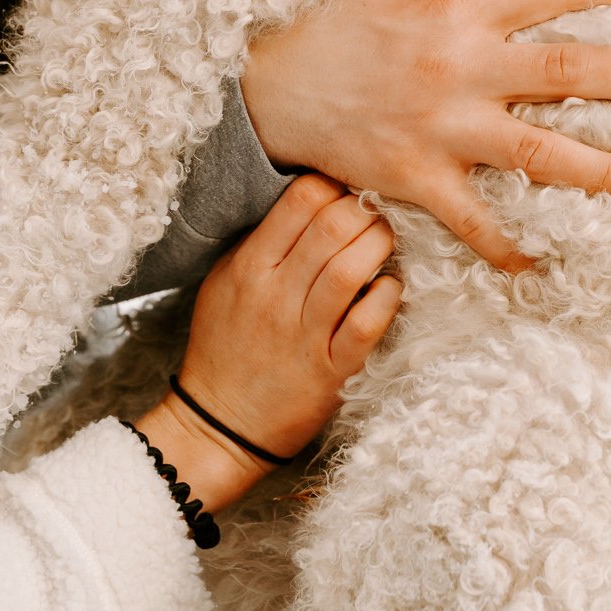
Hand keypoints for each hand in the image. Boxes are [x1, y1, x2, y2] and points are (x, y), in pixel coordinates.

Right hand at [134, 174, 399, 511]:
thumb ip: (261, 240)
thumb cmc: (225, 346)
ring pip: (349, 269)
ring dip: (379, 245)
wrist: (220, 425)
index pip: (300, 199)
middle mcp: (275, 296)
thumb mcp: (225, 282)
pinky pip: (366, 325)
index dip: (333, 185)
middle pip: (331, 226)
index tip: (344, 193)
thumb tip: (310, 198)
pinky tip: (390, 287)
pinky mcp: (331, 371)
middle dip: (364, 210)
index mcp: (249, 267)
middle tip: (374, 214)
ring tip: (384, 243)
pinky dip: (386, 298)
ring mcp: (303, 335)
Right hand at [242, 0, 610, 270]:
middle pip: (567, 71)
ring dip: (606, 170)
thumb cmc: (340, 23)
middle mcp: (464, 68)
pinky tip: (547, 269)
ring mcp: (446, 128)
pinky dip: (508, 247)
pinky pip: (475, 221)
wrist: (275, 90)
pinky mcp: (422, 178)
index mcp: (461, 10)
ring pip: (541, 151)